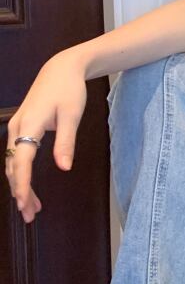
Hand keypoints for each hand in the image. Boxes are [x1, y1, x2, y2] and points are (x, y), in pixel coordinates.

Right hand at [5, 50, 87, 223]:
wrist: (61, 69)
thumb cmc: (69, 90)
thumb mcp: (72, 116)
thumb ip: (66, 142)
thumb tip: (65, 168)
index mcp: (28, 124)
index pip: (21, 160)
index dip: (21, 183)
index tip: (23, 202)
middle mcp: (17, 127)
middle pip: (13, 166)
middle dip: (20, 192)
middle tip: (30, 215)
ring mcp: (16, 127)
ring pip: (13, 163)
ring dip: (20, 186)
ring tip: (32, 208)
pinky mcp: (21, 128)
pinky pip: (17, 155)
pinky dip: (21, 174)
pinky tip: (29, 187)